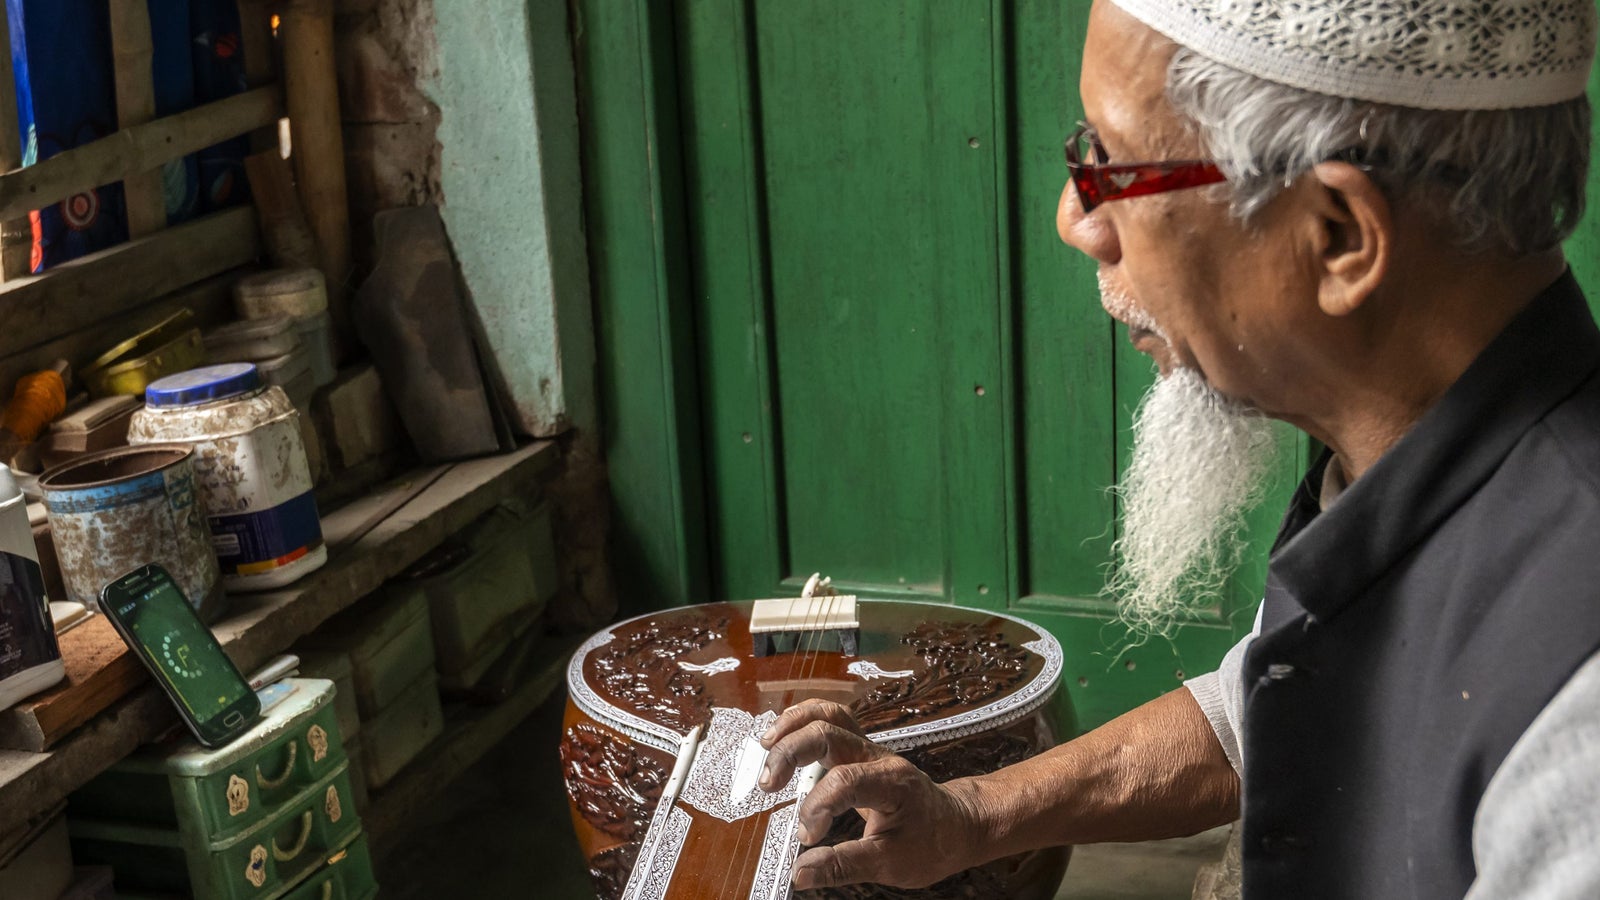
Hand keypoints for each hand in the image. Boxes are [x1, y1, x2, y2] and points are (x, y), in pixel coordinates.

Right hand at [759, 699, 984, 890]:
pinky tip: (781, 739)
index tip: (807, 837)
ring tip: (765, 747)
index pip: (844, 780)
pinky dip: (801, 723)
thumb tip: (801, 873)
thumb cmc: (931, 842)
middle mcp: (877, 756)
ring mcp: (868, 748)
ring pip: (829, 714)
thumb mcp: (893, 864)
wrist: (958, 824)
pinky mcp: (860, 750)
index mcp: (891, 782)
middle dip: (791, 752)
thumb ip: (844, 866)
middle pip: (828, 731)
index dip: (817, 807)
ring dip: (793, 725)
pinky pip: (830, 721)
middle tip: (766, 785)